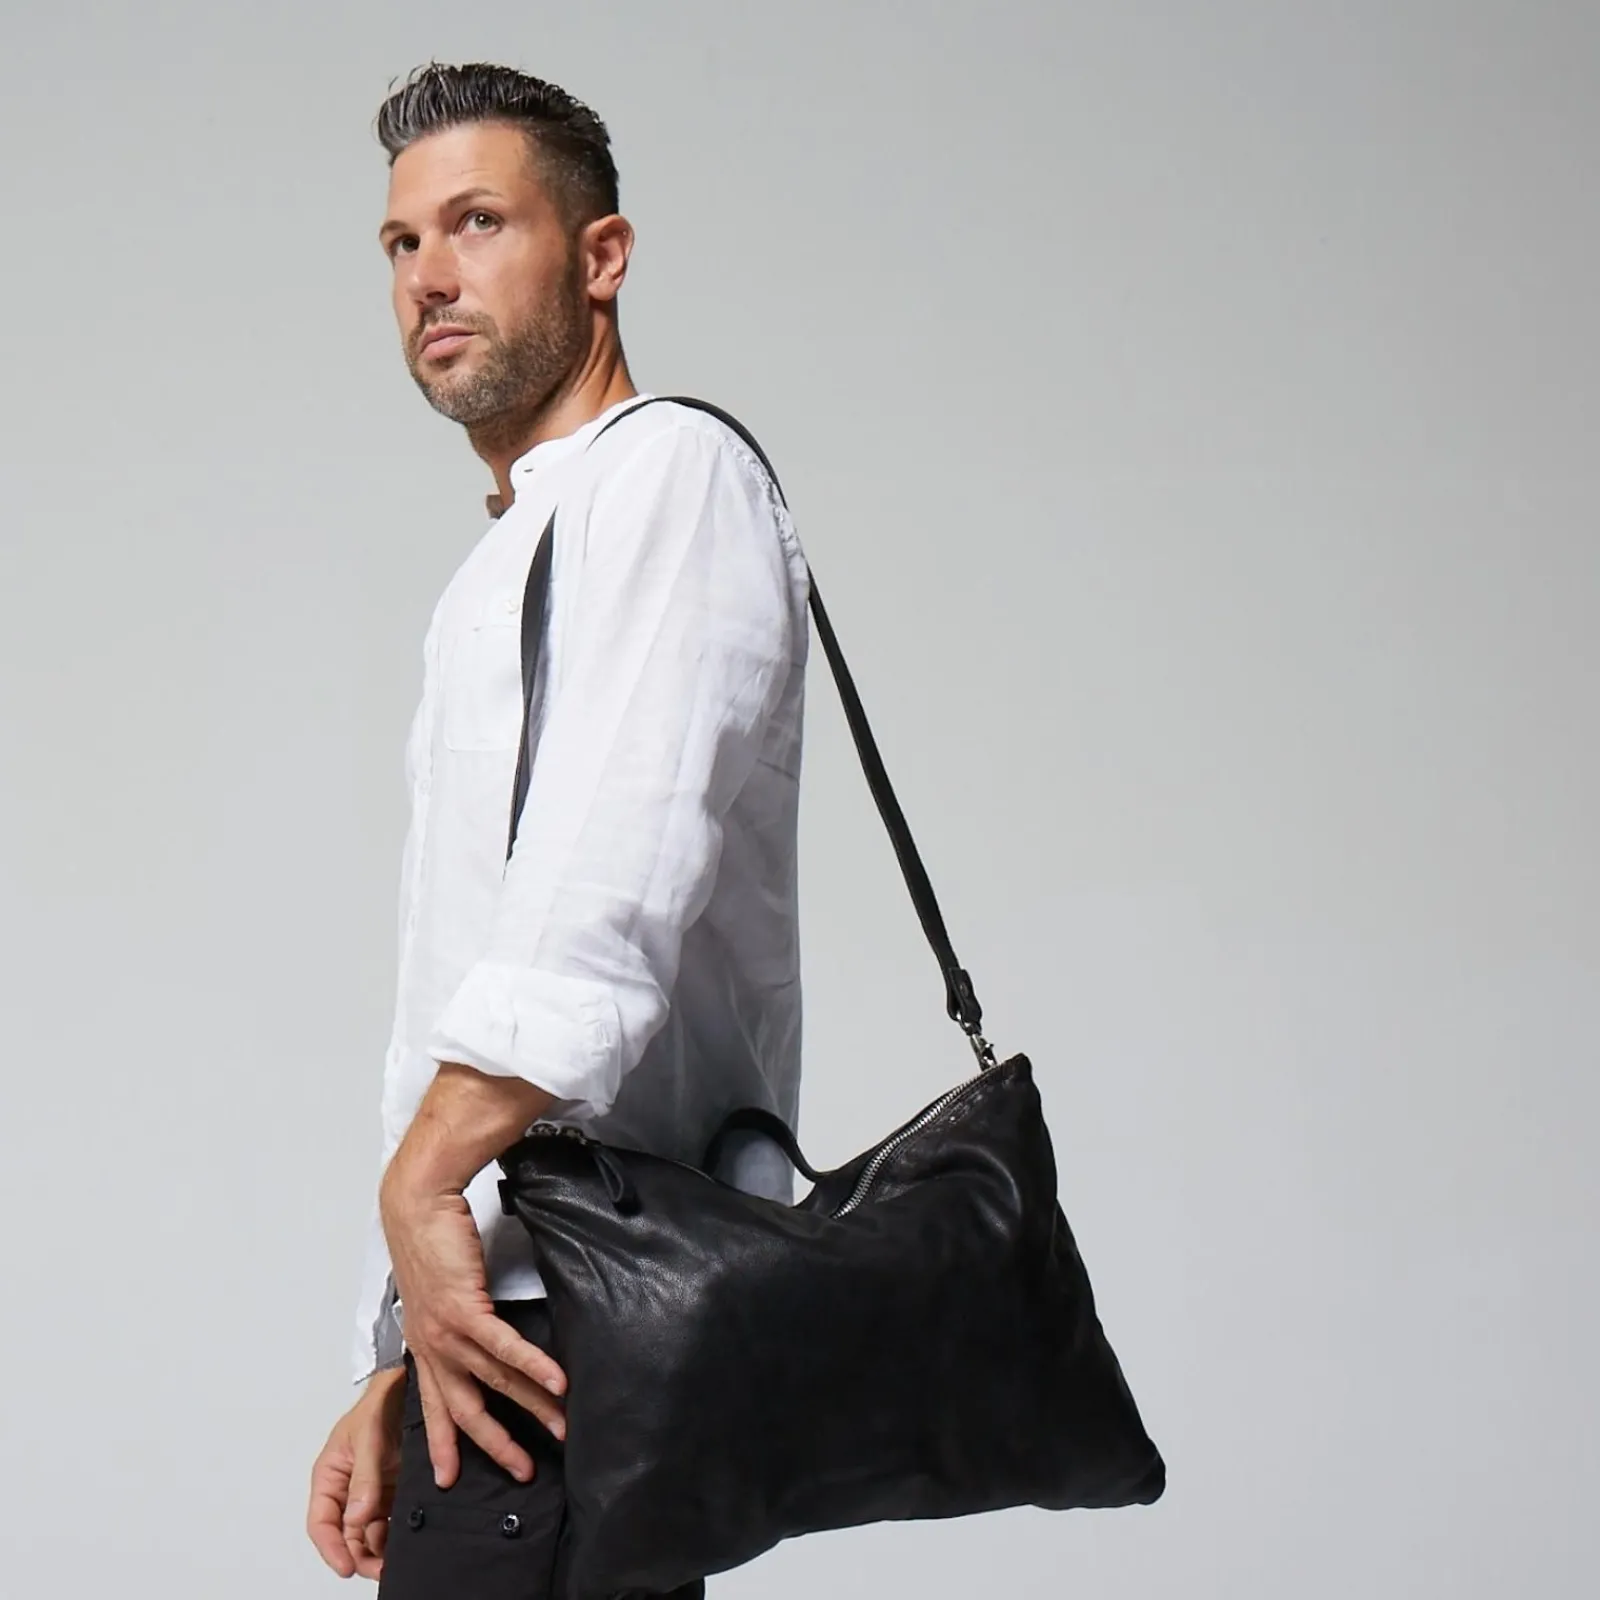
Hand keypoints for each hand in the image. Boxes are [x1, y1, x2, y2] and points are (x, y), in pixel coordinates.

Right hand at [306, 1368, 405, 1579]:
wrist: (412, 1383)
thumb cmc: (381, 1401)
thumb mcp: (368, 1437)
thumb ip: (364, 1478)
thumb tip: (357, 1518)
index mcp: (330, 1476)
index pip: (322, 1522)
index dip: (331, 1549)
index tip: (347, 1567)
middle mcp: (348, 1487)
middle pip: (346, 1534)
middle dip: (359, 1555)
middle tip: (380, 1569)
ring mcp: (372, 1490)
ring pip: (369, 1532)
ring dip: (379, 1547)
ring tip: (395, 1556)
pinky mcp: (394, 1488)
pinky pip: (391, 1519)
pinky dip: (396, 1532)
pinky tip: (408, 1537)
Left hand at [379, 1171, 567, 1489]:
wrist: (418, 1205)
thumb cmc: (429, 1238)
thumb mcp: (436, 1290)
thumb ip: (456, 1316)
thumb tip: (478, 1328)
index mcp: (424, 1344)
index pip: (435, 1405)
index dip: (443, 1442)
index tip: (449, 1478)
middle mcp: (433, 1346)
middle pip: (466, 1409)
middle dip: (495, 1444)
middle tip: (523, 1470)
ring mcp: (448, 1330)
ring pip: (494, 1381)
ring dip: (530, 1407)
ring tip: (560, 1426)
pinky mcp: (466, 1308)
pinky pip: (504, 1346)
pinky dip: (533, 1366)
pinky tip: (557, 1383)